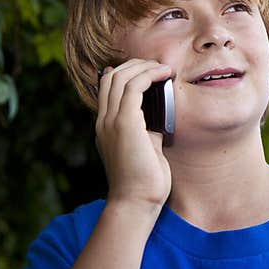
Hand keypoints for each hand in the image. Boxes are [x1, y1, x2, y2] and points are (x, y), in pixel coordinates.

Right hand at [95, 59, 173, 211]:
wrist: (136, 202)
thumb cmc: (144, 181)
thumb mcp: (145, 147)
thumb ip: (147, 128)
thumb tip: (160, 112)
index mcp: (105, 126)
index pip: (107, 87)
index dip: (126, 72)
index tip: (150, 70)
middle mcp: (104, 121)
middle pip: (111, 76)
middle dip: (136, 65)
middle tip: (159, 66)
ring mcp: (111, 122)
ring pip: (120, 77)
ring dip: (144, 67)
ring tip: (164, 68)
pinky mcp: (124, 124)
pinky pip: (133, 87)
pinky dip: (149, 75)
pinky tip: (164, 75)